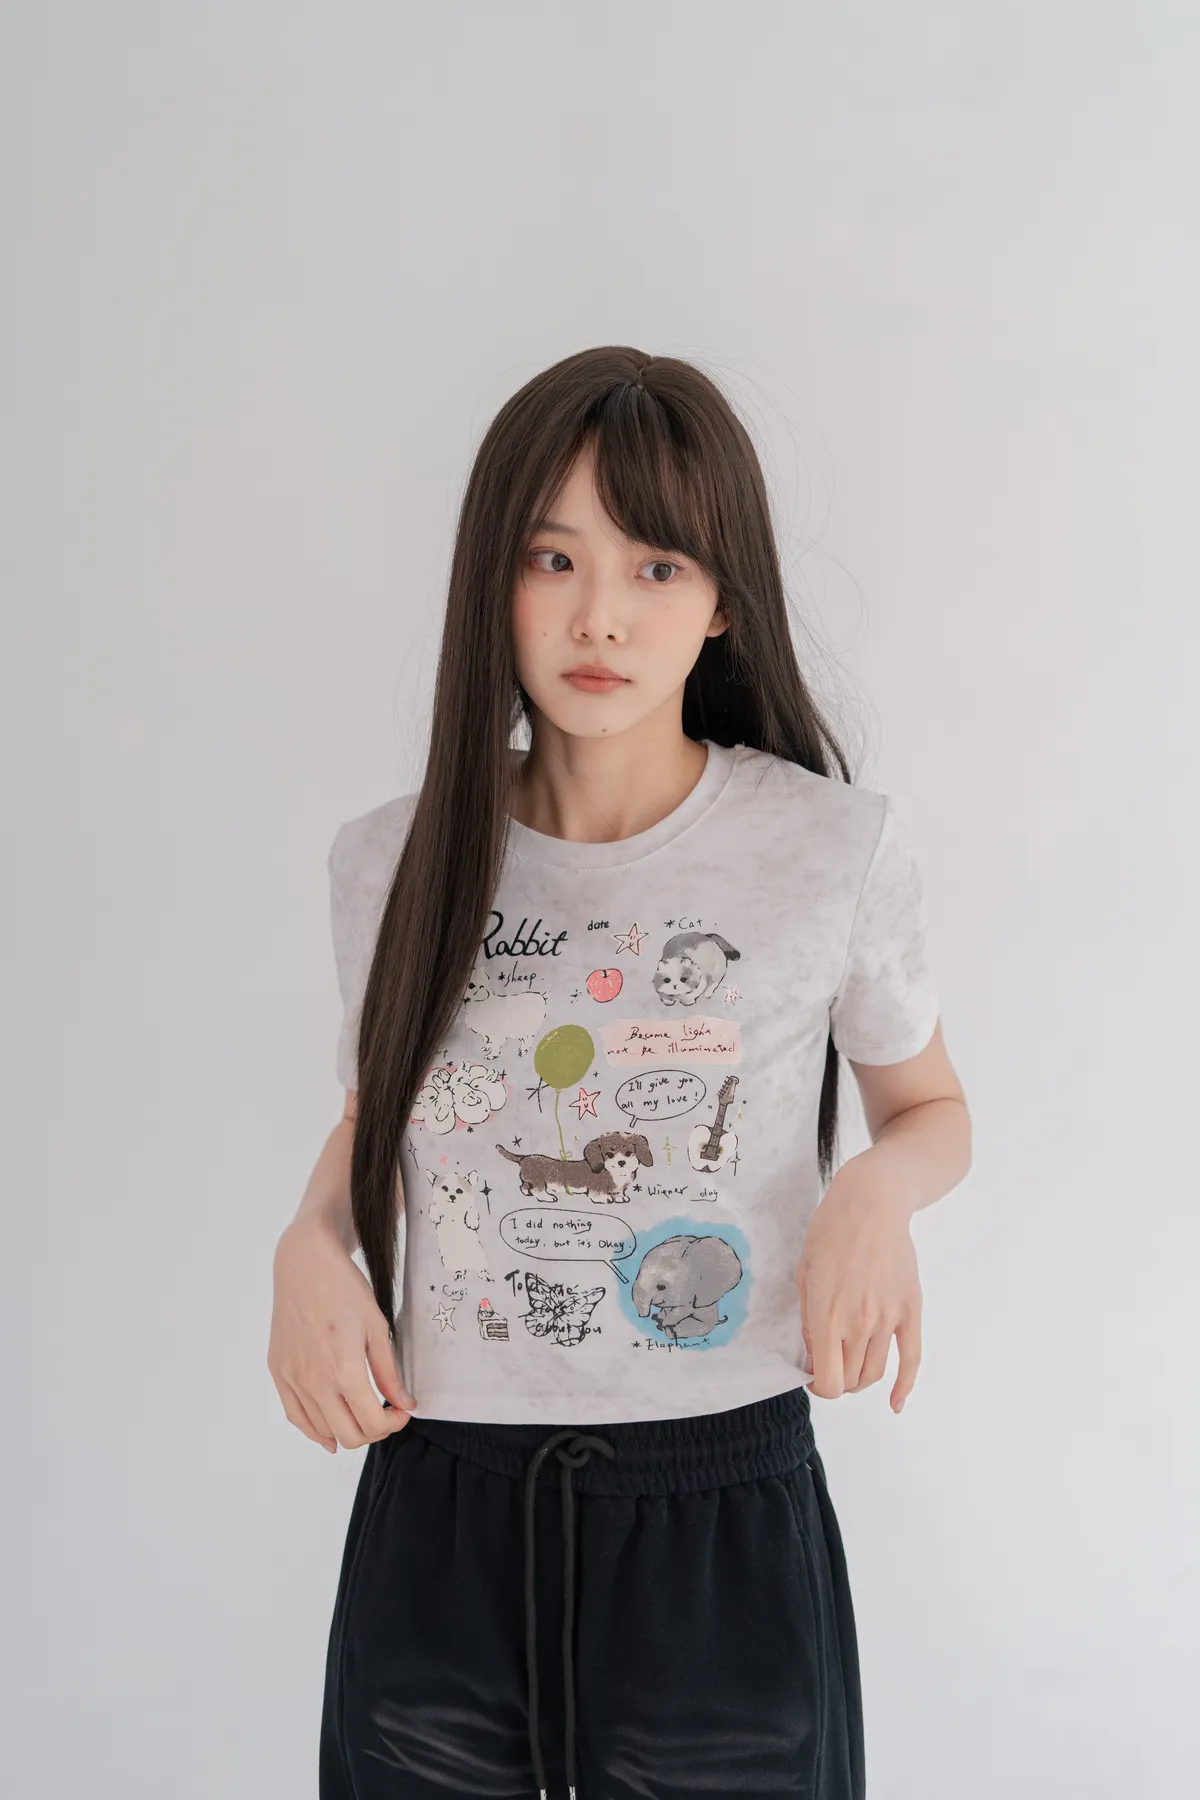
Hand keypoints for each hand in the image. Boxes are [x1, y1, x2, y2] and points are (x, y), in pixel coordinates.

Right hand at [268, 1216, 416, 1450]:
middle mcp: (315, 1381)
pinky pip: (296, 1417)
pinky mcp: (279, 1373)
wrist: (305, 1264)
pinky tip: (329, 1433)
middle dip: (374, 1431)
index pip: (372, 1423)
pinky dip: (315, 1430)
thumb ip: (389, 1372)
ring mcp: (293, 1379)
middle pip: (349, 1436)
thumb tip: (405, 1405)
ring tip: (361, 1410)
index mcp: (344, 1370)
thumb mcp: (377, 1328)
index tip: (402, 1410)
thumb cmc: (344, 1289)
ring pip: (322, 1431)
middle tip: (385, 1413)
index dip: (394, 1423)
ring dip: (347, 1429)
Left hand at [797, 1156, 921, 1411]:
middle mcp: (858, 1324)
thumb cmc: (831, 1231)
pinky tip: (895, 1402)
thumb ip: (809, 1320)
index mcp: (826, 1316)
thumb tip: (815, 1354)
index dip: (818, 1386)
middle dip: (837, 1380)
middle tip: (830, 1364)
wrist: (872, 1203)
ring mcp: (888, 1318)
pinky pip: (912, 1359)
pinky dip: (904, 1387)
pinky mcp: (910, 1310)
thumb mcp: (804, 1273)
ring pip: (875, 1373)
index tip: (812, 1374)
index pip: (827, 1382)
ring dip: (860, 1379)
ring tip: (851, 1367)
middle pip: (850, 1380)